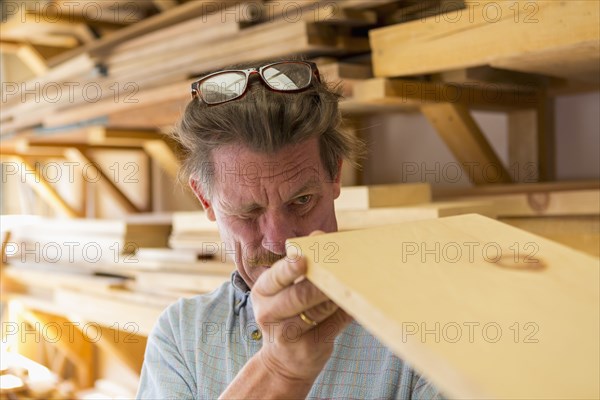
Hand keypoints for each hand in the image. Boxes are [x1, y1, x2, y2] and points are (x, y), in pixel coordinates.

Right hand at [251, 233, 351, 384]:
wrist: (282, 362)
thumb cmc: (289, 317)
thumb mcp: (284, 293)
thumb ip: (301, 270)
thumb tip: (321, 237)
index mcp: (263, 291)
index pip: (276, 277)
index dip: (290, 267)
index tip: (304, 257)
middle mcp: (269, 313)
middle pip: (299, 295)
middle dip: (321, 283)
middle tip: (340, 269)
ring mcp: (287, 334)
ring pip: (318, 311)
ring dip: (337, 296)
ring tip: (352, 282)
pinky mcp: (307, 349)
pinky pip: (332, 325)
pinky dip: (345, 312)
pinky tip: (356, 303)